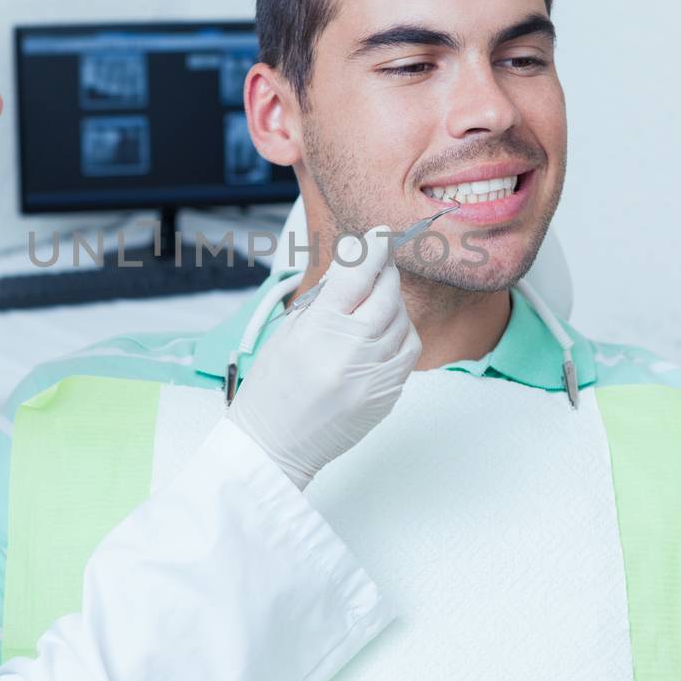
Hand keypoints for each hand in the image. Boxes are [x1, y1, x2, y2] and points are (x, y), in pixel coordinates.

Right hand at [230, 225, 420, 489]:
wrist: (275, 445)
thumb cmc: (273, 389)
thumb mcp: (288, 333)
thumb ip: (324, 299)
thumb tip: (353, 265)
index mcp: (319, 332)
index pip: (356, 276)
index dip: (372, 249)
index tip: (381, 235)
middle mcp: (352, 353)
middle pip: (386, 295)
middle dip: (384, 274)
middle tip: (377, 266)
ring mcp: (374, 377)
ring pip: (403, 322)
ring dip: (393, 305)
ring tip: (373, 305)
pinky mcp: (388, 395)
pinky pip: (407, 352)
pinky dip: (400, 334)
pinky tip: (383, 333)